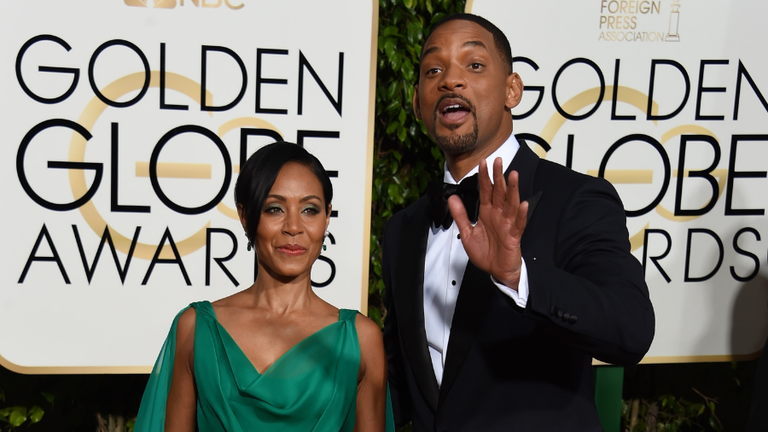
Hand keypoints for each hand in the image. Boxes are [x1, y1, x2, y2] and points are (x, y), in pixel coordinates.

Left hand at [448, 158, 527, 289]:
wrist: (496, 271)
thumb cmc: (485, 253)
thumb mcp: (467, 233)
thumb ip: (460, 215)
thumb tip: (453, 198)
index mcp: (487, 212)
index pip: (486, 191)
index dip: (484, 177)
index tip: (483, 162)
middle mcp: (498, 215)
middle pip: (499, 192)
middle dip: (498, 177)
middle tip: (499, 161)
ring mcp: (507, 224)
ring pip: (511, 203)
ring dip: (512, 189)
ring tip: (513, 176)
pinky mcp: (514, 235)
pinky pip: (519, 223)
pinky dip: (521, 214)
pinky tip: (523, 204)